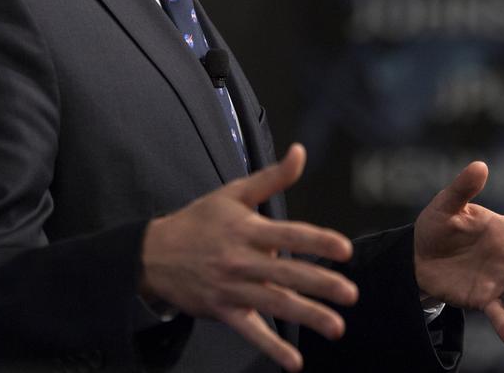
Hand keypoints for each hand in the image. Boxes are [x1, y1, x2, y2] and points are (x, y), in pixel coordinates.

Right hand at [140, 144, 357, 371]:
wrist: (153, 255)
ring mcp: (232, 288)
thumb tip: (301, 152)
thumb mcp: (234, 193)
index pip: (289, 234)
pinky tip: (294, 363)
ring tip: (336, 327)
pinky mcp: (224, 311)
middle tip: (350, 294)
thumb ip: (272, 177)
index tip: (343, 250)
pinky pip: (251, 332)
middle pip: (287, 273)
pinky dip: (272, 348)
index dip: (317, 242)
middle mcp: (242, 260)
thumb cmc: (199, 220)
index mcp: (247, 229)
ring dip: (307, 317)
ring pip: (275, 305)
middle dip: (321, 284)